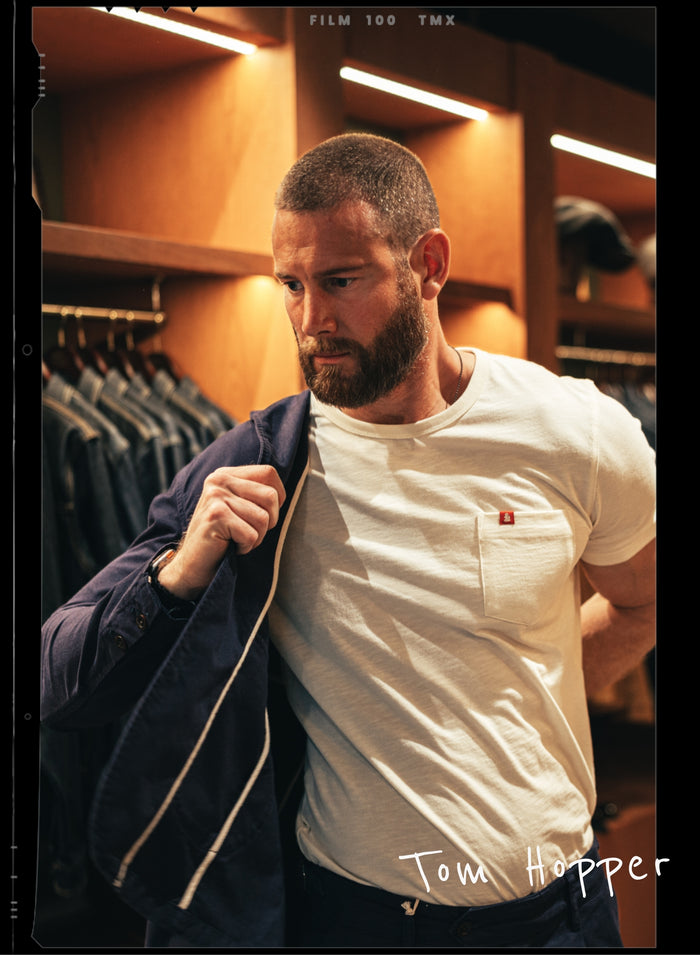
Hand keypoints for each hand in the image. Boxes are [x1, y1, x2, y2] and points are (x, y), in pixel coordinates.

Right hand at [157, 465, 285, 599]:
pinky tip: (229, 546)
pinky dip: (246, 546)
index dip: (277, 497)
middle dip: (268, 522)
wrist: (193, 565)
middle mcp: (218, 480)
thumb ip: (255, 492)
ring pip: (263, 518)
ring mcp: (215, 496)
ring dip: (255, 537)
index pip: (269, 473)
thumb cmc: (223, 538)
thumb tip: (285, 490)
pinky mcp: (216, 516)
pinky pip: (251, 534)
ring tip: (236, 538)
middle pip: (271, 496)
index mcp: (226, 474)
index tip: (263, 514)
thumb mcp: (238, 507)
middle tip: (247, 531)